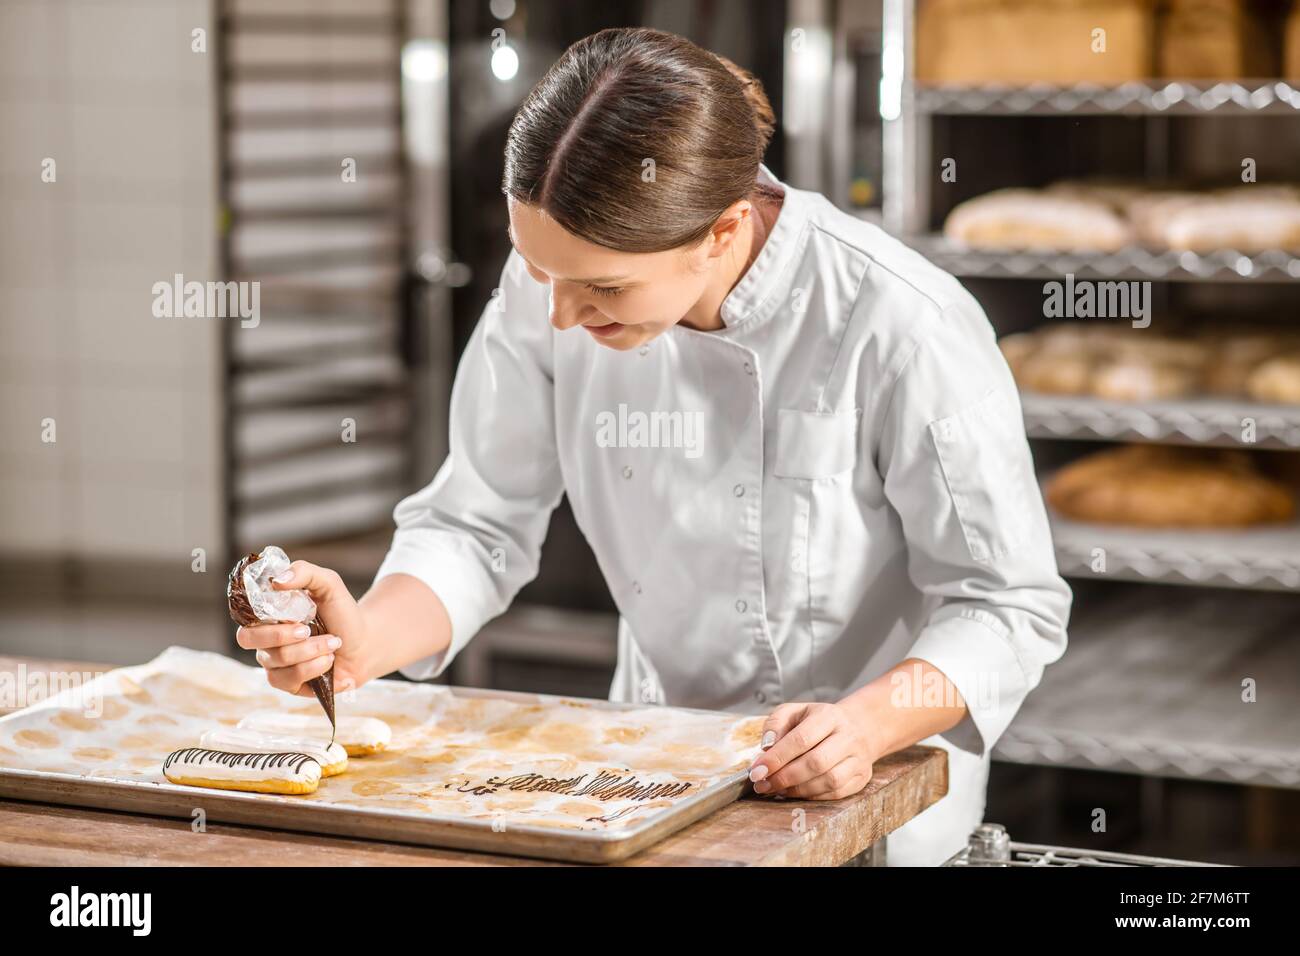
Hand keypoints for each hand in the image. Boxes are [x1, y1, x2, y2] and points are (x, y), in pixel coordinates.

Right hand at [235, 561, 371, 699]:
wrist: (365, 643)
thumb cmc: (342, 613)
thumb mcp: (329, 584)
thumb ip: (304, 572)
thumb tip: (277, 580)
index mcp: (269, 615)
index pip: (244, 618)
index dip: (261, 617)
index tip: (292, 615)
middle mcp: (265, 640)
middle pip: (248, 639)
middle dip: (282, 635)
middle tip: (309, 629)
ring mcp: (274, 663)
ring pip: (276, 659)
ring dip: (310, 650)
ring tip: (332, 642)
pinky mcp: (287, 683)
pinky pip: (288, 680)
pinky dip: (313, 668)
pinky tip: (329, 660)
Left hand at [747, 701, 879, 799]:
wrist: (858, 727)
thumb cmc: (817, 720)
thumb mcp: (794, 712)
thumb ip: (776, 724)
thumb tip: (766, 748)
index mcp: (828, 716)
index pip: (801, 739)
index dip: (777, 758)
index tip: (756, 770)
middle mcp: (847, 737)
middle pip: (816, 762)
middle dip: (785, 777)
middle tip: (762, 785)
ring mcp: (858, 759)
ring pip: (829, 781)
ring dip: (797, 790)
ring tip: (776, 789)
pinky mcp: (861, 778)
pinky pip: (836, 793)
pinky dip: (812, 796)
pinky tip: (794, 792)